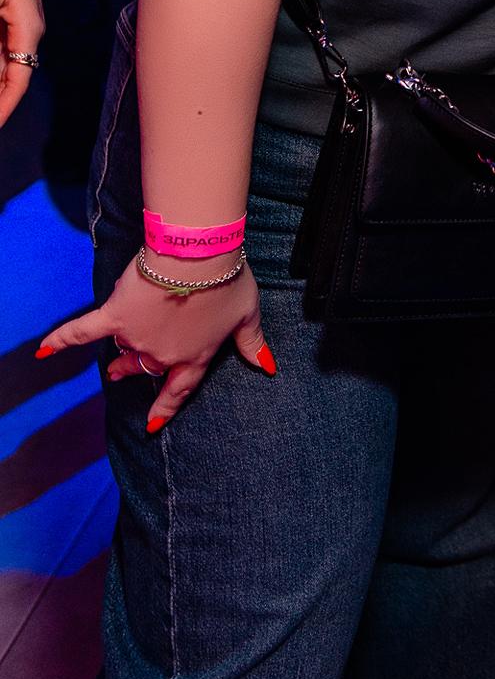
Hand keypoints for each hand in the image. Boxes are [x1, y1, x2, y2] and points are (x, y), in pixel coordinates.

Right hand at [36, 252, 274, 430]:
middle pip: (147, 368)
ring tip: (111, 360)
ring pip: (123, 348)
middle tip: (122, 372)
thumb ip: (253, 344)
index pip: (180, 389)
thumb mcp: (248, 315)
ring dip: (118, 352)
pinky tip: (42, 351)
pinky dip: (62, 341)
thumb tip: (269, 368)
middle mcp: (164, 353)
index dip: (166, 407)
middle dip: (136, 371)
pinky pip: (84, 332)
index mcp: (196, 356)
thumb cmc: (227, 280)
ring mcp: (137, 337)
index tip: (152, 423)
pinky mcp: (116, 315)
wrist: (198, 255)